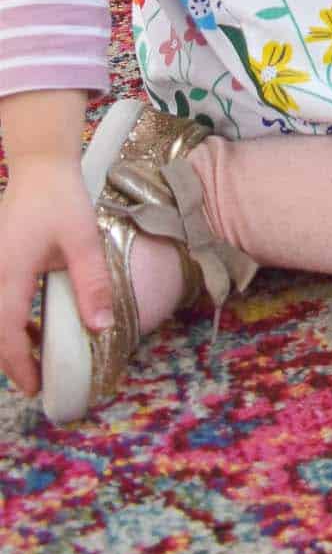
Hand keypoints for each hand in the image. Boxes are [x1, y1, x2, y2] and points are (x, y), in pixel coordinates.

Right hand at [0, 157, 112, 400]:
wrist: (39, 166)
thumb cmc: (61, 199)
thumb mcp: (83, 241)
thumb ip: (91, 284)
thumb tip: (99, 327)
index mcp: (8, 275)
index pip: (7, 333)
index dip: (19, 366)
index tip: (36, 387)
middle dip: (11, 359)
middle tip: (36, 379)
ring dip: (9, 339)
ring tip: (37, 356)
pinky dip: (9, 319)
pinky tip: (31, 324)